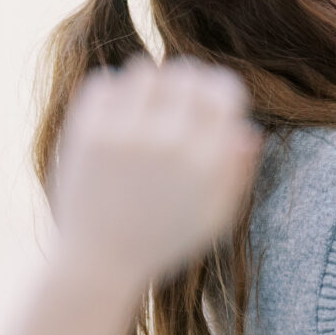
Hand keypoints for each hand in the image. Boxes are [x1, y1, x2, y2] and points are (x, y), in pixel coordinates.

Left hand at [51, 58, 261, 289]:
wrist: (99, 263)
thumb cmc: (163, 242)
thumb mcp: (215, 219)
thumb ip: (237, 174)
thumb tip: (247, 131)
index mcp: (205, 161)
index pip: (222, 89)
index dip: (219, 90)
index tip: (209, 103)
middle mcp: (167, 142)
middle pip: (185, 73)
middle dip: (186, 83)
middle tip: (176, 104)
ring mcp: (124, 135)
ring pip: (144, 71)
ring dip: (148, 85)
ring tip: (144, 109)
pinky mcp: (87, 135)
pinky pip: (104, 83)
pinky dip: (112, 92)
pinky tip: (116, 114)